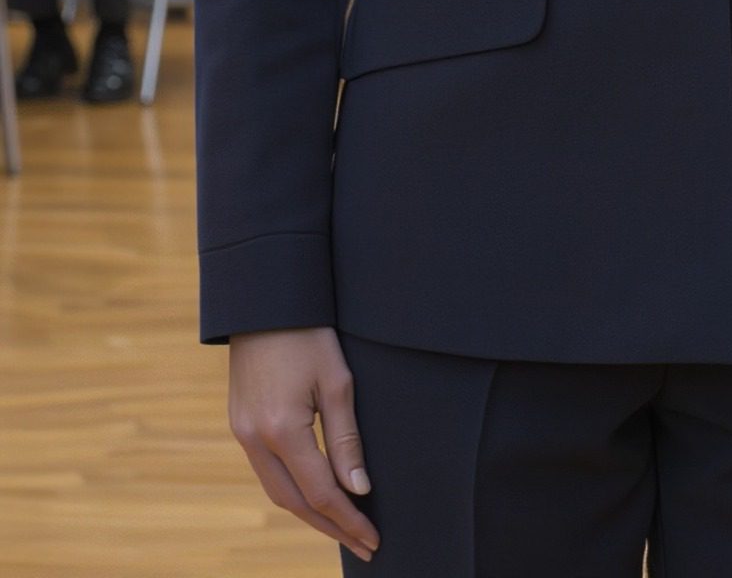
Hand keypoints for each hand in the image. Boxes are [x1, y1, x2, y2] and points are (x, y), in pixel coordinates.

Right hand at [227, 328, 378, 558]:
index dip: (348, 520)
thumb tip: (359, 489)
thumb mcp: (338, 381)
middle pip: (295, 503)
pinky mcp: (240, 425)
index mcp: (282, 430)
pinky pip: (267, 472)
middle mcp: (255, 440)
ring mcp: (242, 434)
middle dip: (331, 527)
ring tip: (344, 529)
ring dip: (311, 514)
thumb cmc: (309, 334)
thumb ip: (346, 439)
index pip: (321, 493)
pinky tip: (314, 496)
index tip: (373, 538)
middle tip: (364, 546)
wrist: (266, 303)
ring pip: (277, 492)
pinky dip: (293, 491)